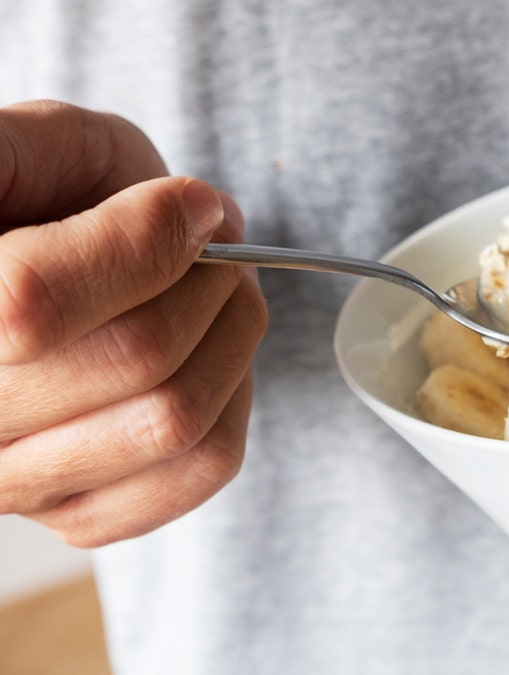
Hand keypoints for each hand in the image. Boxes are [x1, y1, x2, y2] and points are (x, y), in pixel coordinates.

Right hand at [0, 101, 267, 546]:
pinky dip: (234, 399)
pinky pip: (201, 469)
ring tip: (215, 291)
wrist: (36, 265)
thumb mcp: (21, 143)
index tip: (191, 202)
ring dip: (231, 335)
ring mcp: (11, 482)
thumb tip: (185, 213)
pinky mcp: (76, 514)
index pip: (34, 302)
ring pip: (175, 420)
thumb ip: (37, 150)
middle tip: (212, 243)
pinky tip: (203, 356)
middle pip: (136, 358)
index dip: (143, 241)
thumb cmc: (33, 195)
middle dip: (206, 280)